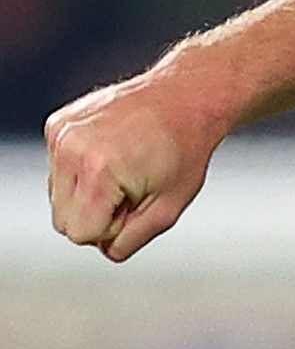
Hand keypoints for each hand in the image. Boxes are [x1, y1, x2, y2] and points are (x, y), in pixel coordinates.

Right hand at [45, 60, 232, 261]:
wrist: (184, 98)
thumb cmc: (184, 152)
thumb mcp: (170, 207)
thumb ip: (133, 238)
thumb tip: (106, 250)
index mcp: (99, 172)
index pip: (80, 233)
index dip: (111, 228)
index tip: (136, 205)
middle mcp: (71, 150)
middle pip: (64, 219)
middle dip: (97, 214)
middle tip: (132, 189)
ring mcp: (60, 134)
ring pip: (57, 196)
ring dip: (88, 193)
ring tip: (122, 169)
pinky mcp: (57, 125)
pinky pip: (58, 168)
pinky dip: (81, 169)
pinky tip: (110, 152)